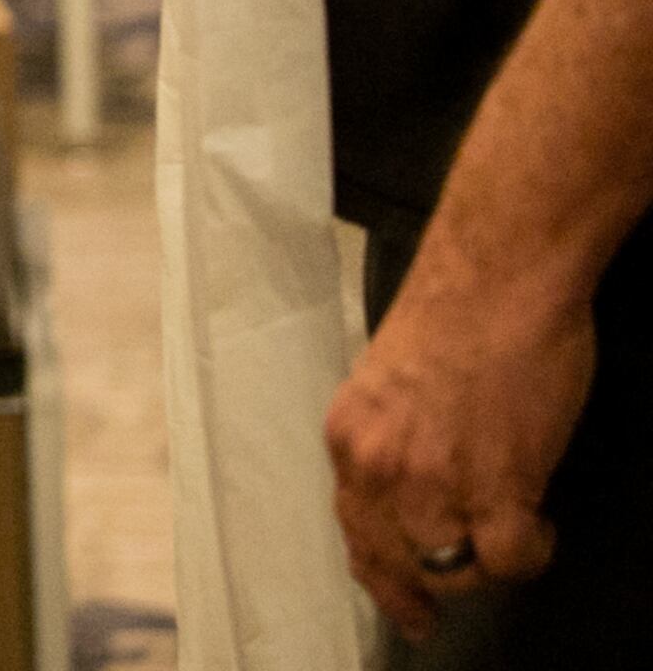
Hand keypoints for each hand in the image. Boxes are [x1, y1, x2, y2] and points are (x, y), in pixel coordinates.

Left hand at [324, 250, 589, 637]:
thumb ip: (393, 446)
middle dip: (439, 580)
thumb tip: (416, 499)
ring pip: (454, 569)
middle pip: (400, 562)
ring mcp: (433, 478)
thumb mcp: (389, 389)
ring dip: (487, 560)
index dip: (382, 577)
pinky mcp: (494, 482)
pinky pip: (508, 558)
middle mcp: (378, 465)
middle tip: (475, 572)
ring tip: (515, 527)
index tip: (406, 607)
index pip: (354, 531)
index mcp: (348, 437)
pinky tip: (539, 523)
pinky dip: (530, 552)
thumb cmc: (456, 319)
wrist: (496, 280)